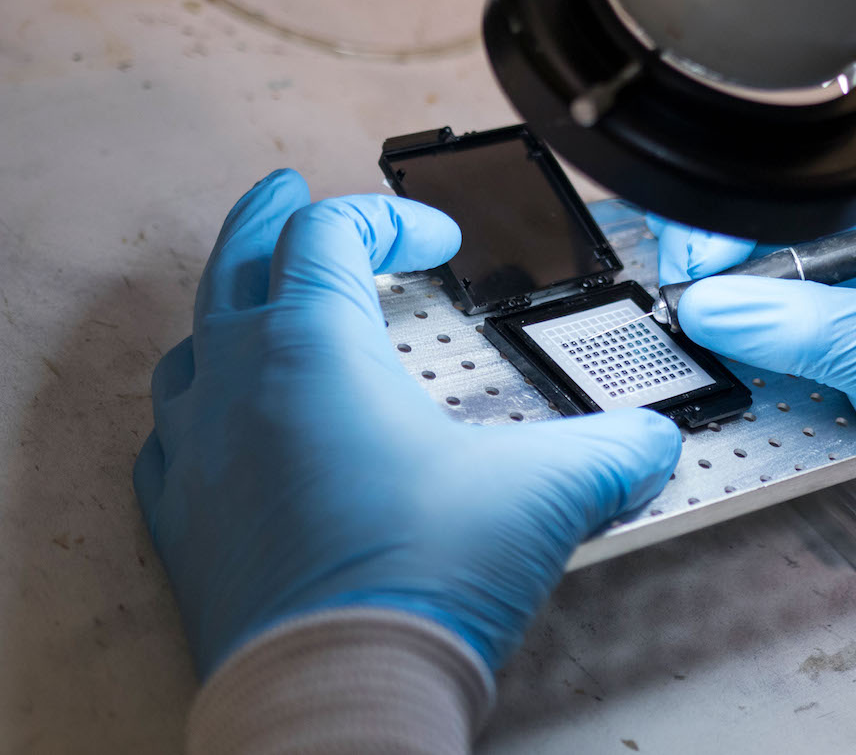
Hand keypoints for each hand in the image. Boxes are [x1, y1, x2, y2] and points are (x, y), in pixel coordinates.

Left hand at [135, 170, 680, 676]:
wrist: (340, 692)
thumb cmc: (421, 579)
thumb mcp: (545, 492)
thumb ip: (613, 451)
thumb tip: (654, 443)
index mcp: (313, 348)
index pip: (333, 233)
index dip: (392, 218)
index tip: (439, 240)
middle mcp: (238, 386)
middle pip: (235, 263)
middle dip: (269, 220)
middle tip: (285, 194)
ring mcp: (198, 455)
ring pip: (192, 349)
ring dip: (230, 313)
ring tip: (260, 306)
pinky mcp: (184, 526)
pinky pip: (171, 440)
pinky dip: (201, 411)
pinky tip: (227, 427)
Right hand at [653, 145, 855, 552]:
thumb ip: (793, 323)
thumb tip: (707, 306)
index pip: (789, 186)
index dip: (732, 227)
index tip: (697, 275)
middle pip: (772, 232)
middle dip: (732, 275)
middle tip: (700, 317)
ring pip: (774, 284)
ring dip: (747, 317)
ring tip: (722, 343)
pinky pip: (789, 328)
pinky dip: (766, 349)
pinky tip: (753, 363)